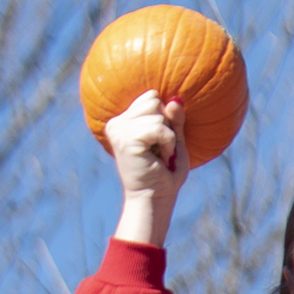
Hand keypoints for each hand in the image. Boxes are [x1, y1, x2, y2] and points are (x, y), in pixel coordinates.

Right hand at [104, 89, 186, 248]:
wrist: (155, 196)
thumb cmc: (166, 171)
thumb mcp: (174, 140)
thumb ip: (174, 120)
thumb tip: (176, 99)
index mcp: (124, 121)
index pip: (151, 97)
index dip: (165, 117)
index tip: (161, 140)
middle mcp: (117, 123)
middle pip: (154, 101)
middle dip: (167, 125)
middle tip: (160, 148)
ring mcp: (119, 130)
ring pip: (158, 115)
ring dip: (168, 137)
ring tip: (159, 155)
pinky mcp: (126, 139)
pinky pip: (159, 128)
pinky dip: (167, 143)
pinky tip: (160, 157)